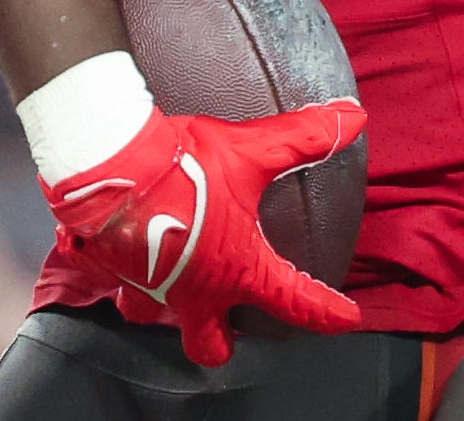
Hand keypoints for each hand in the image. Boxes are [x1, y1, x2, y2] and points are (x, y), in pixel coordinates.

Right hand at [42, 99, 367, 366]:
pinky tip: (137, 255)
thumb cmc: (185, 167)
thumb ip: (304, 138)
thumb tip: (352, 118)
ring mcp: (152, 290)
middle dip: (222, 340)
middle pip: (210, 345)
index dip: (325, 312)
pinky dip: (133, 279)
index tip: (346, 319)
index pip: (294, 302)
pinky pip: (124, 290)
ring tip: (182, 281)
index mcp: (237, 271)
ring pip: (164, 321)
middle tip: (233, 322)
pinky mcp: (115, 275)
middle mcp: (195, 293)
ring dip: (174, 307)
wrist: (111, 167)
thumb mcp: (253, 151)